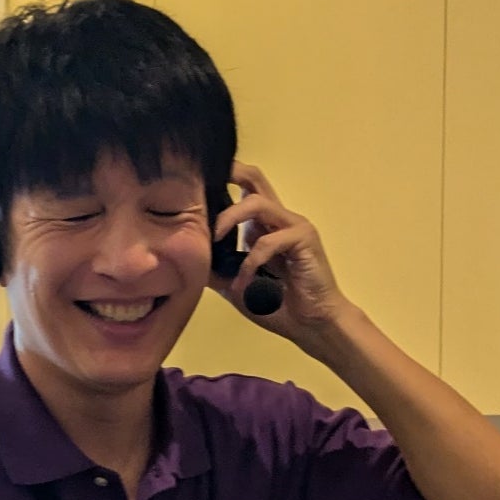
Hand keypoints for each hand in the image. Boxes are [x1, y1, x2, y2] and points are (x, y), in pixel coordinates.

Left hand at [210, 161, 351, 348]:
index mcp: (263, 226)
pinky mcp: (304, 239)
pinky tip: (244, 281)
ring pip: (257, 203)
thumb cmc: (280, 306)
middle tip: (202, 184)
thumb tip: (188, 260)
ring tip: (214, 239)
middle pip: (254, 179)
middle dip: (229, 174)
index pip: (243, 191)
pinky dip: (250, 260)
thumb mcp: (237, 287)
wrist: (312, 325)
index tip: (195, 192)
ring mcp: (293, 226)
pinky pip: (268, 240)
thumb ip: (217, 271)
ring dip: (229, 219)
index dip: (221, 184)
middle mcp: (278, 219)